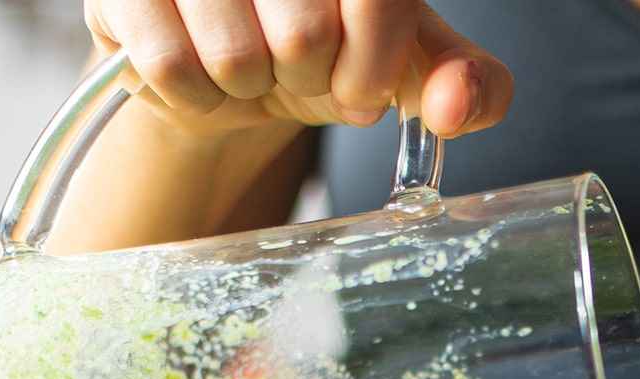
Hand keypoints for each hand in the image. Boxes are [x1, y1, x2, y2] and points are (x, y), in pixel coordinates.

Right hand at [86, 0, 512, 137]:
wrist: (234, 66)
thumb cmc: (328, 53)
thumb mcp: (409, 66)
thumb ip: (468, 85)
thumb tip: (456, 107)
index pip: (376, 1)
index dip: (373, 68)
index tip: (362, 83)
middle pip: (304, 36)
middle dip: (307, 80)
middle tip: (295, 69)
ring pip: (234, 58)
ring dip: (249, 90)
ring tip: (248, 66)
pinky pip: (171, 69)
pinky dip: (196, 98)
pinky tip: (203, 76)